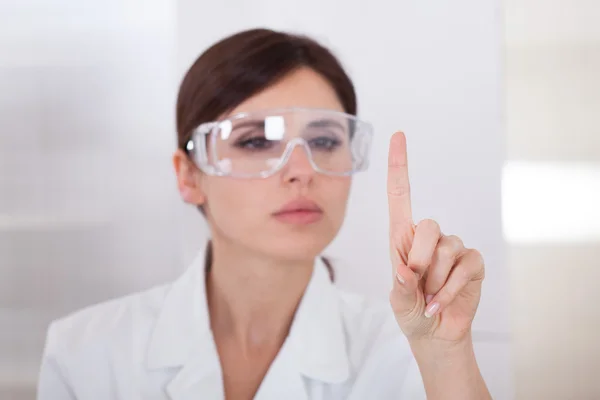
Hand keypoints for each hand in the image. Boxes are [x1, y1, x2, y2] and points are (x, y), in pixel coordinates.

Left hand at [387, 132, 484, 343]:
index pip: (399, 194)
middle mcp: (428, 236)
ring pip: (447, 250)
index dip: (398, 165)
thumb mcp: (398, 302)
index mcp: (402, 237)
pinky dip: (452, 289)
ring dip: (436, 281)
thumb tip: (406, 271)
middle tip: (417, 284)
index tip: (397, 135)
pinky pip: (466, 266)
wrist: (435, 332)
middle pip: (429, 226)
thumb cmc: (410, 310)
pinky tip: (442, 301)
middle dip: (422, 260)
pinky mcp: (473, 261)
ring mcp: (453, 247)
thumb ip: (400, 288)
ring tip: (430, 295)